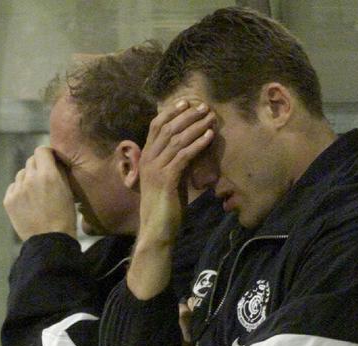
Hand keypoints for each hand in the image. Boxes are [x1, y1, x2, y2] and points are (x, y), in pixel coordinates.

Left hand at [3, 146, 76, 240]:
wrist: (50, 242)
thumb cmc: (64, 219)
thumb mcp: (69, 193)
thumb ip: (60, 173)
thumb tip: (54, 162)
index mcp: (48, 174)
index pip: (41, 150)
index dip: (47, 154)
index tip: (50, 160)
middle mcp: (30, 179)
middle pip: (30, 161)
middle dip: (38, 167)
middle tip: (45, 180)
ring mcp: (17, 190)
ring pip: (21, 175)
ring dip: (28, 179)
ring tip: (36, 194)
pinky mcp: (8, 201)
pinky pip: (13, 188)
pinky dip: (20, 191)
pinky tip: (28, 203)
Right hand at [137, 100, 214, 245]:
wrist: (156, 231)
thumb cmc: (165, 209)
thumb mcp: (171, 181)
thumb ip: (177, 164)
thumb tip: (192, 149)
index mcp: (147, 158)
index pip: (156, 127)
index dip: (171, 112)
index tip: (186, 103)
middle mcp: (149, 160)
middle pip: (167, 128)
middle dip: (187, 115)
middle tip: (204, 107)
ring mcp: (156, 169)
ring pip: (176, 139)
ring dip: (195, 126)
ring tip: (210, 118)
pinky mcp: (166, 179)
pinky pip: (183, 156)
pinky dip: (197, 144)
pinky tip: (209, 137)